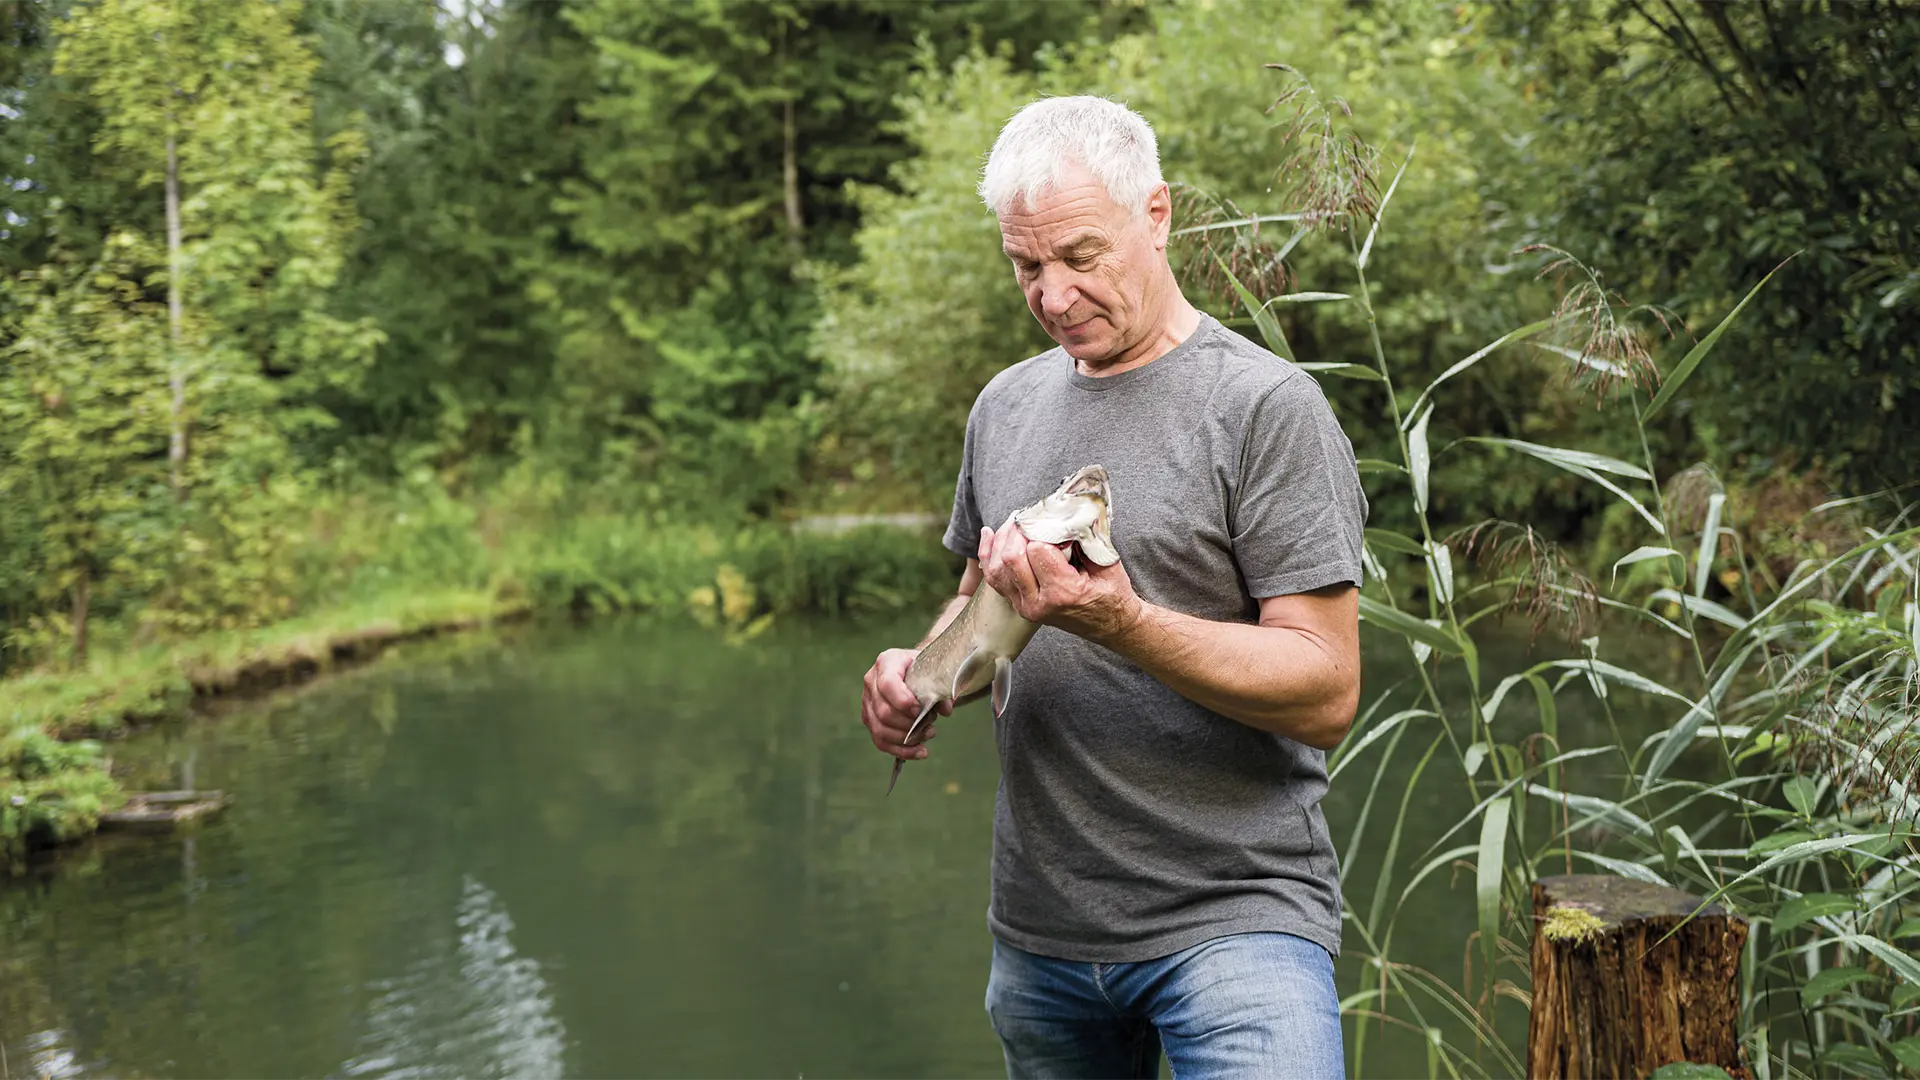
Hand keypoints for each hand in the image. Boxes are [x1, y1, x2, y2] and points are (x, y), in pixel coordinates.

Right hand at [860, 647, 950, 760]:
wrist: (914, 669)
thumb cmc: (924, 668)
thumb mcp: (934, 671)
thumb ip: (941, 688)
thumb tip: (945, 710)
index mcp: (887, 662)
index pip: (888, 684)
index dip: (903, 701)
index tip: (920, 711)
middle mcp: (872, 681)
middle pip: (884, 712)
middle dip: (909, 724)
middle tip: (931, 723)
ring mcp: (868, 702)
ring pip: (880, 730)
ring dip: (907, 739)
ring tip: (928, 734)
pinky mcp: (870, 719)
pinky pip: (881, 741)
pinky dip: (901, 750)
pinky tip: (919, 751)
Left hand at [979, 524, 1144, 644]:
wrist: (1110, 625)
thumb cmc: (1112, 594)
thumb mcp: (1107, 563)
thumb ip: (1086, 538)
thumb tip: (1065, 511)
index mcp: (1063, 593)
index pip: (1037, 550)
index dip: (1043, 531)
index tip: (1053, 522)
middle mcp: (1039, 603)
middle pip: (1011, 558)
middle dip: (1020, 531)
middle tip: (1032, 517)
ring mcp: (1025, 606)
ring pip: (998, 567)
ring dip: (1003, 539)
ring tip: (1017, 522)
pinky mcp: (1018, 604)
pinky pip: (993, 577)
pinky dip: (988, 553)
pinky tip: (990, 533)